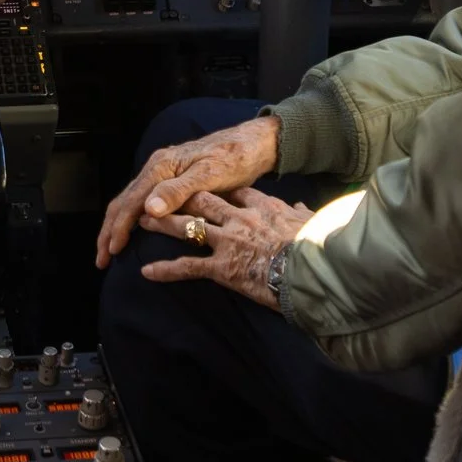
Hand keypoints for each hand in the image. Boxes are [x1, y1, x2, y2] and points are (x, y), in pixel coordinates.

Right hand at [97, 115, 279, 266]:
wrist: (253, 142)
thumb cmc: (235, 159)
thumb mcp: (210, 175)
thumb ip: (179, 191)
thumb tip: (149, 210)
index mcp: (161, 167)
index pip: (130, 202)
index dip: (118, 229)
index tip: (111, 254)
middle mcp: (157, 167)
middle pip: (123, 201)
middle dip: (109, 231)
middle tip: (101, 260)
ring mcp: (163, 172)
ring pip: (131, 201)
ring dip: (118, 225)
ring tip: (110, 250)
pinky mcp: (171, 177)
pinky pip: (142, 199)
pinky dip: (131, 218)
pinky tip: (132, 230)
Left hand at [137, 188, 311, 307]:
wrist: (312, 269)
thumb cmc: (317, 247)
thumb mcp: (310, 223)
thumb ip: (301, 214)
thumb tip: (304, 209)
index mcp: (263, 207)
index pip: (237, 193)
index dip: (221, 190)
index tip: (210, 189)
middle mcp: (240, 219)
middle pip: (203, 203)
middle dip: (180, 200)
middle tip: (163, 198)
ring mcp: (228, 241)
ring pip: (188, 228)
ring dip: (163, 224)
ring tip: (143, 221)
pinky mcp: (222, 267)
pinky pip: (188, 267)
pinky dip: (165, 270)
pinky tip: (146, 272)